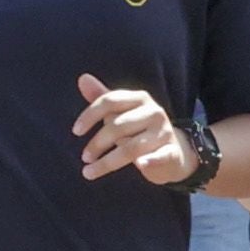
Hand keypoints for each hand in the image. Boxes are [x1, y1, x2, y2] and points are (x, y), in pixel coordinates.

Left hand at [71, 76, 195, 187]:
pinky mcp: (172, 152)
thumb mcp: (121, 112)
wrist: (173, 151)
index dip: (90, 115)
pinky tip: (140, 165)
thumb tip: (82, 78)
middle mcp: (154, 112)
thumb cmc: (140, 130)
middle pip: (118, 125)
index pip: (110, 101)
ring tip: (89, 172)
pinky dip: (151, 160)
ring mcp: (164, 132)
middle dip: (97, 143)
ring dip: (107, 162)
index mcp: (140, 98)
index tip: (76, 131)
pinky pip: (160, 156)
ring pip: (131, 147)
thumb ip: (102, 97)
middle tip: (84, 157)